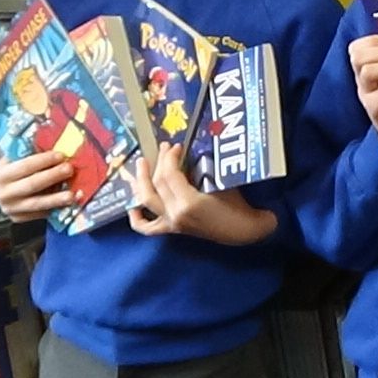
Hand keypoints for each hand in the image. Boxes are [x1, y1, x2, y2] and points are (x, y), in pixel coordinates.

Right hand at [0, 151, 80, 222]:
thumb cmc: (8, 171)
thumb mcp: (11, 160)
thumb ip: (27, 154)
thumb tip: (52, 143)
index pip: (24, 166)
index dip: (43, 160)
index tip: (60, 155)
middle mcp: (3, 194)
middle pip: (32, 185)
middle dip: (52, 176)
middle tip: (69, 169)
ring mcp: (11, 209)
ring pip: (37, 204)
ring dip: (56, 199)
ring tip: (72, 195)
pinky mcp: (19, 218)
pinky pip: (39, 214)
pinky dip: (54, 208)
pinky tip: (67, 203)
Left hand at [127, 144, 276, 244]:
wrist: (245, 231)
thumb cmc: (238, 206)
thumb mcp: (220, 182)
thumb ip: (200, 169)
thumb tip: (183, 155)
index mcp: (188, 203)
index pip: (169, 174)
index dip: (169, 157)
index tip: (176, 146)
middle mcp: (175, 214)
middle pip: (156, 184)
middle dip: (159, 162)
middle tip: (163, 148)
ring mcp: (172, 223)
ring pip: (146, 201)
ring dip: (141, 181)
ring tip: (141, 165)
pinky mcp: (174, 229)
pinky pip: (148, 228)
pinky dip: (137, 218)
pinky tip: (133, 207)